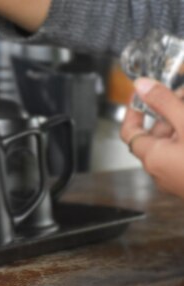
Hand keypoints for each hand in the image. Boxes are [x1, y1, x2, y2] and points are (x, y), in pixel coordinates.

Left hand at [120, 78, 183, 198]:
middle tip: (182, 92)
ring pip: (176, 140)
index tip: (142, 93)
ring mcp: (178, 176)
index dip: (134, 110)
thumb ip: (165, 103)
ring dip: (182, 120)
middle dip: (170, 109)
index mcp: (153, 157)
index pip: (130, 131)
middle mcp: (161, 170)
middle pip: (157, 133)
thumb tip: (142, 85)